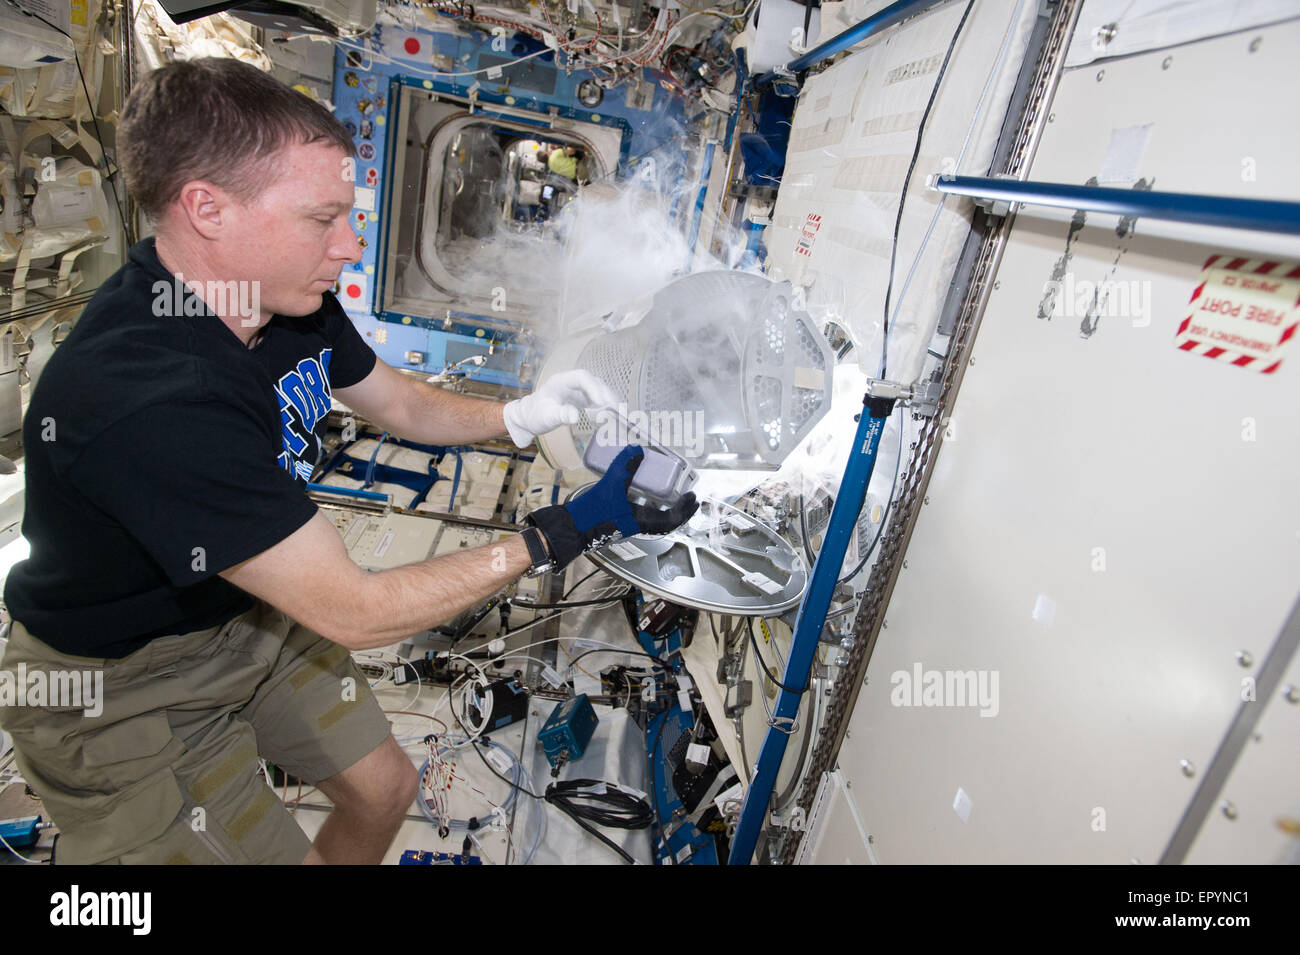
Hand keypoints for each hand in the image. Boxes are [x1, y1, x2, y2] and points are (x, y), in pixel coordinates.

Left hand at [501, 370, 619, 448]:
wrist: (530, 417)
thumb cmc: (535, 415)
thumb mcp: (545, 417)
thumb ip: (560, 415)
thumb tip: (575, 416)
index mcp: (560, 382)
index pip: (581, 377)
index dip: (593, 387)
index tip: (601, 402)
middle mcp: (571, 382)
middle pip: (593, 381)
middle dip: (605, 393)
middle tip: (613, 409)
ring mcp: (577, 389)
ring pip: (597, 388)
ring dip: (608, 398)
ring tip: (615, 412)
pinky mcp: (582, 397)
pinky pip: (597, 397)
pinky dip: (606, 404)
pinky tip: (612, 412)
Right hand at [525, 445, 698, 571]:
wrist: (571, 528)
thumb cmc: (593, 513)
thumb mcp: (611, 486)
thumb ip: (625, 467)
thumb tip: (637, 449)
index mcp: (642, 522)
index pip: (672, 520)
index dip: (685, 509)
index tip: (692, 497)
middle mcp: (637, 525)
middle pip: (666, 521)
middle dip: (679, 510)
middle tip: (689, 498)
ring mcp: (627, 524)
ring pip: (653, 518)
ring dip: (664, 507)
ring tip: (670, 494)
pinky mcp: (617, 521)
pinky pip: (639, 513)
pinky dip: (646, 504)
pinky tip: (640, 492)